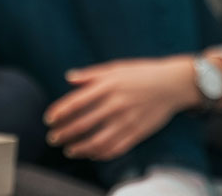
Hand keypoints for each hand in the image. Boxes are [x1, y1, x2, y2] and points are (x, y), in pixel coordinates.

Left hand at [43, 57, 198, 159]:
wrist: (172, 84)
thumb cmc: (141, 73)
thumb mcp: (115, 67)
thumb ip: (91, 74)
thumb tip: (68, 78)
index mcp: (107, 86)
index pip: (76, 102)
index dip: (59, 113)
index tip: (49, 120)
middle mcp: (115, 104)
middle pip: (83, 124)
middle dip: (64, 134)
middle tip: (53, 138)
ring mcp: (127, 120)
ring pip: (97, 141)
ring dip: (80, 148)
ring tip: (69, 150)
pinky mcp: (138, 132)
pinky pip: (116, 148)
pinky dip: (101, 154)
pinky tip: (91, 154)